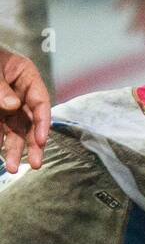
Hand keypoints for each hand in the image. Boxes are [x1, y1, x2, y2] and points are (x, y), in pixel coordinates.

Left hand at [0, 46, 49, 171]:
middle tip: (35, 164)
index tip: (40, 141)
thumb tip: (13, 106)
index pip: (41, 102)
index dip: (42, 123)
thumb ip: (0, 87)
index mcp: (26, 75)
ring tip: (12, 168)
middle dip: (32, 144)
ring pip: (15, 130)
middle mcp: (19, 92)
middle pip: (31, 121)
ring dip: (13, 149)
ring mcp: (6, 102)